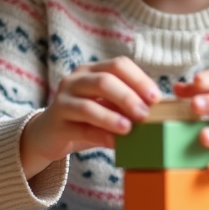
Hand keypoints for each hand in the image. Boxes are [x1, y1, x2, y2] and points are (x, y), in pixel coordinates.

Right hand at [21, 57, 159, 179]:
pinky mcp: (56, 122)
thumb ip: (126, 105)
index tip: (156, 98)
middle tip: (145, 115)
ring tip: (129, 129)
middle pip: (104, 81)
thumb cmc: (87, 119)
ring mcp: (63, 100)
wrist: (49, 134)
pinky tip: (114, 144)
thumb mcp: (107, 106)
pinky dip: (99, 136)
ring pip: (88, 105)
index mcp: (92, 70)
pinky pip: (80, 128)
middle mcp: (76, 80)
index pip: (118, 65)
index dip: (139, 79)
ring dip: (112, 117)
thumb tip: (158, 111)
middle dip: (128, 97)